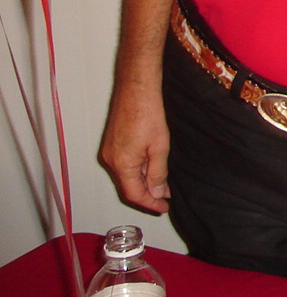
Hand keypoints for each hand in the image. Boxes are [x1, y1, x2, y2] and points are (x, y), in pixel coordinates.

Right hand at [99, 85, 170, 213]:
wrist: (136, 89)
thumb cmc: (148, 114)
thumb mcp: (159, 147)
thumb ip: (158, 172)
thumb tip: (157, 193)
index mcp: (121, 165)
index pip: (134, 194)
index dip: (149, 203)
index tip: (163, 208)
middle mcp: (110, 161)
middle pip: (128, 187)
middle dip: (147, 195)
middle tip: (165, 199)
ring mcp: (109, 152)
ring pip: (127, 176)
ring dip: (143, 182)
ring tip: (162, 185)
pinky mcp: (112, 143)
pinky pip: (124, 165)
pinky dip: (138, 171)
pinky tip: (151, 169)